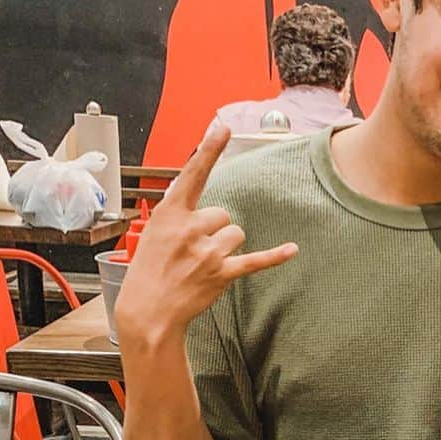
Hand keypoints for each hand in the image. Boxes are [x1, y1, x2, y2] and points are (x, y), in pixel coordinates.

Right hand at [115, 119, 297, 340]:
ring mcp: (207, 252)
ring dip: (226, 247)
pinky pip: (254, 260)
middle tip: (193, 251)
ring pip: (236, 234)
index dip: (209, 150)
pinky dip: (274, 256)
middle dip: (214, 230)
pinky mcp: (222, 274)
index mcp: (169, 214)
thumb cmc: (150, 272)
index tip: (223, 128)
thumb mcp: (155, 233)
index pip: (193, 175)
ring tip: (203, 264)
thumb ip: (180, 216)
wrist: (148, 311)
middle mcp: (190, 229)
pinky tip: (291, 249)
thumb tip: (208, 212)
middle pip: (222, 214)